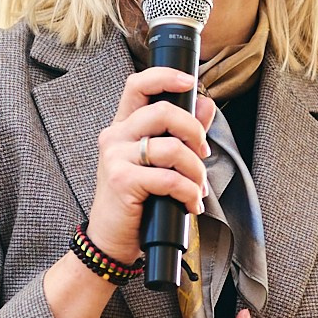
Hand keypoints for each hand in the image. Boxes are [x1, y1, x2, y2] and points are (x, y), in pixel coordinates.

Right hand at [86, 68, 217, 263]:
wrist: (112, 240)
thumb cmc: (137, 202)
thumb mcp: (159, 164)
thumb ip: (181, 133)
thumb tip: (205, 105)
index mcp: (123, 127)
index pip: (137, 85)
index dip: (165, 77)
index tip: (189, 81)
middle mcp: (115, 137)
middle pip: (163, 111)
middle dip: (195, 132)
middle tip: (203, 154)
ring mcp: (116, 158)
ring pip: (172, 148)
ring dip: (196, 171)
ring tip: (197, 189)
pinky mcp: (122, 181)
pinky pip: (169, 178)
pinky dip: (189, 192)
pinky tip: (190, 205)